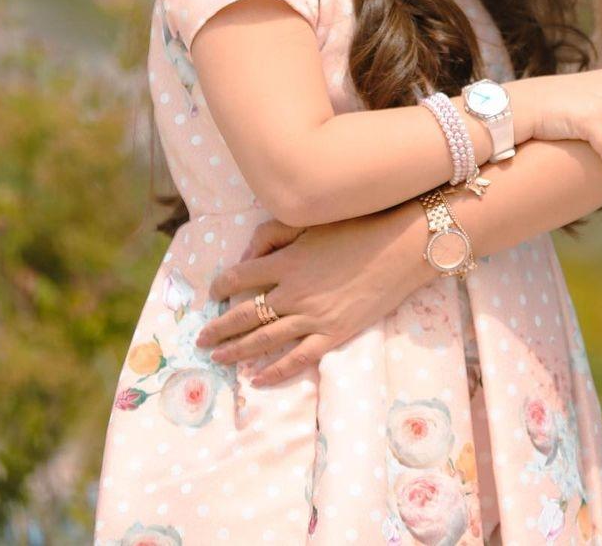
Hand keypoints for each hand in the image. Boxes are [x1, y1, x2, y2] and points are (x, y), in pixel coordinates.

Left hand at [195, 203, 428, 385]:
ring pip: (264, 339)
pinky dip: (275, 371)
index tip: (213, 293)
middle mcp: (293, 292)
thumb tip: (249, 255)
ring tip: (218, 358)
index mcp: (285, 263)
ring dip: (237, 351)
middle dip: (218, 329)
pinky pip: (297, 359)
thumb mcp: (311, 222)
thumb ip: (274, 234)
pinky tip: (258, 380)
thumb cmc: (357, 228)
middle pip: (243, 315)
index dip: (221, 286)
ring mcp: (312, 317)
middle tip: (201, 339)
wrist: (399, 248)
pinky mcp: (333, 334)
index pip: (239, 277)